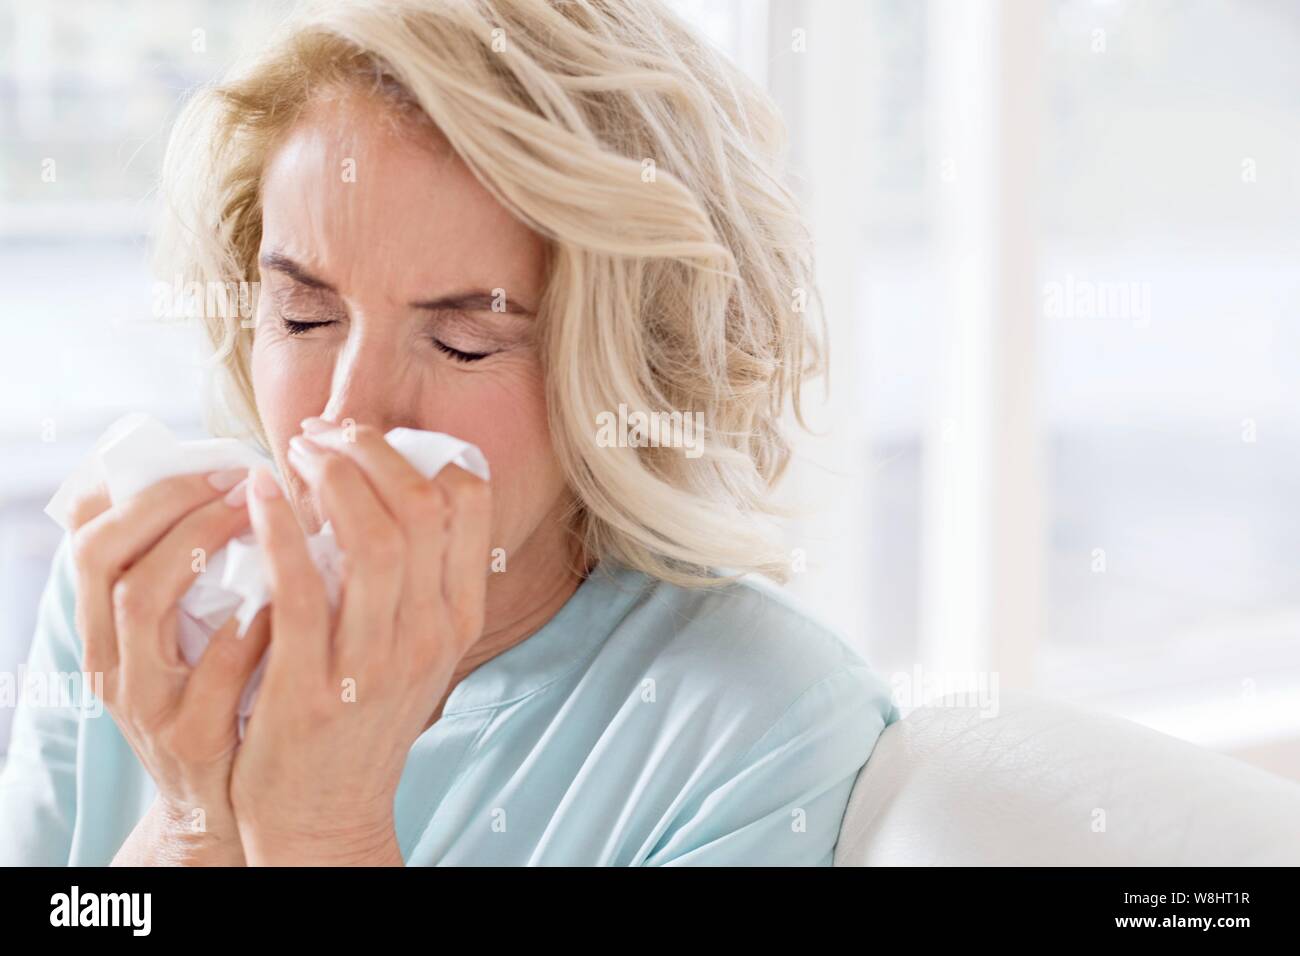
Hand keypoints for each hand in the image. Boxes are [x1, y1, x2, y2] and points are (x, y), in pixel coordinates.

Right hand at [66, 469, 269, 865]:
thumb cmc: (224, 704)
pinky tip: (291, 593)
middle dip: (171, 504)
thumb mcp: (191, 644)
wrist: (234, 811)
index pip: (90, 540)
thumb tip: (228, 488)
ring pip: (141, 604)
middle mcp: (115, 666)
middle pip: (106, 561)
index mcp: (109, 634)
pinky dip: (250, 622)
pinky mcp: (198, 739)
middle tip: (243, 481)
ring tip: (261, 517)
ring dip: (200, 543)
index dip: (146, 492)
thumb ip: (196, 582)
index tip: (216, 465)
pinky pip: (215, 670)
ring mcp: (150, 704)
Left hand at [229, 420, 491, 865]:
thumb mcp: (410, 648)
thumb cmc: (361, 717)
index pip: (469, 501)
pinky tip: (260, 498)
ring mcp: (377, 666)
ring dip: (329, 477)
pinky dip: (280, 529)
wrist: (327, 814)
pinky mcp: (315, 690)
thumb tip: (378, 481)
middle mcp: (429, 636)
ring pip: (375, 539)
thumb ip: (410, 577)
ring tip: (294, 454)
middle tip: (321, 435)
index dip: (420, 450)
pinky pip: (301, 589)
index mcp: (457, 617)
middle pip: (422, 507)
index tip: (368, 440)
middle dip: (368, 449)